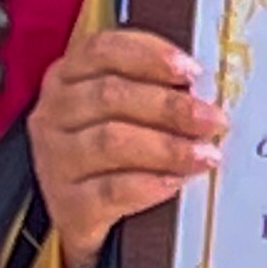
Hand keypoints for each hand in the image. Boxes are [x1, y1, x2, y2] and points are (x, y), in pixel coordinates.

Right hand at [28, 24, 226, 267]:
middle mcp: (53, 115)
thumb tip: (202, 91)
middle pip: (111, 96)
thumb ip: (151, 89)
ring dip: (167, 147)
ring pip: (111, 141)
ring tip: (204, 154)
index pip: (103, 51)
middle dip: (171, 106)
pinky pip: (110, 190)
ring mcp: (55, 160)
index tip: (192, 71)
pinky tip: (174, 182)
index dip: (150, 56)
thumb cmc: (110, 155)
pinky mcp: (67, 205)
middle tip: (212, 119)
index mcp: (67, 78)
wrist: (85, 216)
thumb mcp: (122, 112)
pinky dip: (148, 185)